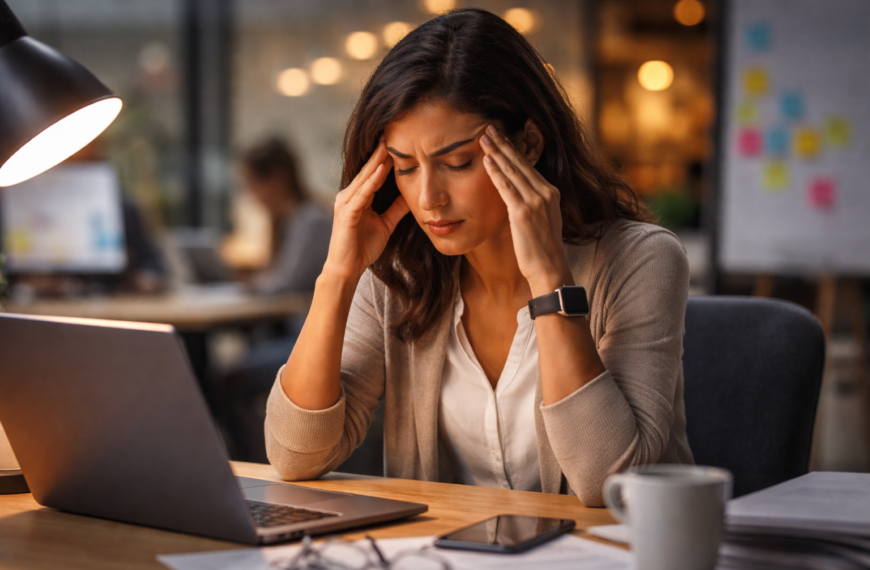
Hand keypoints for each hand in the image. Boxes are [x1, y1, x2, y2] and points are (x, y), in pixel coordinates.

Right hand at [323, 141, 410, 281]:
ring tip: (389, 145)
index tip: (399, 142)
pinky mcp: (346, 213)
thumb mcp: (386, 224)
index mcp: (357, 197)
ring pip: (364, 178)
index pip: (373, 173)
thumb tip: (412, 195)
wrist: (347, 269)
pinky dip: (372, 181)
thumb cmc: (363, 248)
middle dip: (380, 153)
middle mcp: (348, 196)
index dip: (385, 158)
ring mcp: (345, 203)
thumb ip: (396, 209)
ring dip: (377, 162)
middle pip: (368, 170)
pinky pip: (362, 194)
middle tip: (393, 133)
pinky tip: (382, 170)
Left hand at [480, 125, 572, 296]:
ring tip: (483, 137)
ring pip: (512, 171)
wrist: (549, 269)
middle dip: (503, 143)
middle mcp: (545, 193)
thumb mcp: (543, 221)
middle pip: (520, 162)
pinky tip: (486, 160)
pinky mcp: (523, 212)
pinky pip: (506, 187)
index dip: (513, 150)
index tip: (501, 138)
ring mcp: (535, 201)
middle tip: (489, 128)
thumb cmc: (542, 250)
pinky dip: (495, 172)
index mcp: (551, 193)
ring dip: (496, 152)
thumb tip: (519, 199)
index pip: (528, 166)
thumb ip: (533, 205)